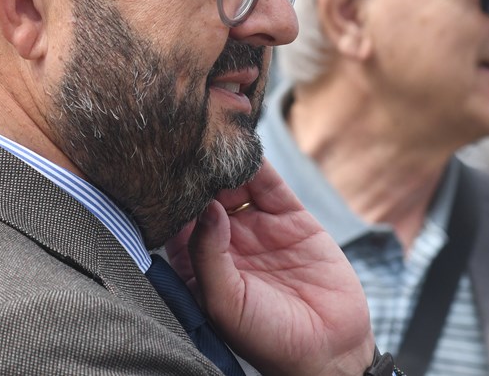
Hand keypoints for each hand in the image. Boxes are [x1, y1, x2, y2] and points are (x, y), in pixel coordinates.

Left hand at [166, 159, 375, 375]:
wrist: (329, 349)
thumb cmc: (268, 339)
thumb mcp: (224, 303)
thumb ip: (207, 256)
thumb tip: (207, 208)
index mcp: (199, 266)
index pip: (178, 222)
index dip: (171, 199)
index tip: (159, 173)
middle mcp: (225, 243)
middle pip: (205, 196)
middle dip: (196, 172)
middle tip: (185, 145)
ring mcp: (257, 227)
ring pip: (234, 184)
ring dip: (224, 162)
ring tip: (213, 140)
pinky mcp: (290, 218)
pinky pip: (269, 185)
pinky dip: (257, 164)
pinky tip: (244, 148)